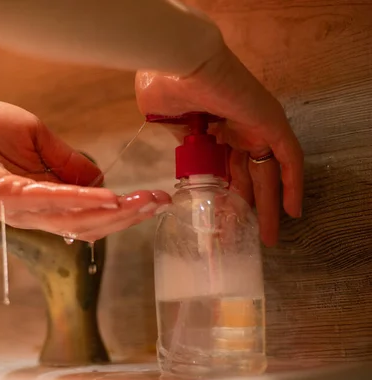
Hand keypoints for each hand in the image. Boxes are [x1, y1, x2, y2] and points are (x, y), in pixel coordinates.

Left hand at [0, 99, 170, 241]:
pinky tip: (107, 194)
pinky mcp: (5, 197)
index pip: (91, 210)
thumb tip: (101, 175)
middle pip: (90, 222)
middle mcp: (35, 209)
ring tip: (143, 202)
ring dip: (113, 211)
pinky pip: (48, 200)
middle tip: (160, 203)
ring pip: (75, 218)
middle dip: (128, 215)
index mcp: (44, 195)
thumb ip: (67, 161)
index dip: (125, 206)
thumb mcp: (37, 139)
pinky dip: (80, 198)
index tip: (155, 196)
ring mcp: (20, 207)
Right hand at [135, 44, 303, 245]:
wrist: (178, 63)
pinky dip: (292, 184)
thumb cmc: (164, 86)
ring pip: (268, 173)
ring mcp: (255, 126)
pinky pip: (288, 158)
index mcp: (212, 130)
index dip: (223, 197)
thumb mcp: (166, 122)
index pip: (224, 170)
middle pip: (248, 177)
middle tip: (247, 237)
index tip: (218, 222)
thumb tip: (186, 157)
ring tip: (268, 238)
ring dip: (270, 206)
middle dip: (248, 208)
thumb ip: (179, 141)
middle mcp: (237, 130)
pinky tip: (293, 212)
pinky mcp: (270, 123)